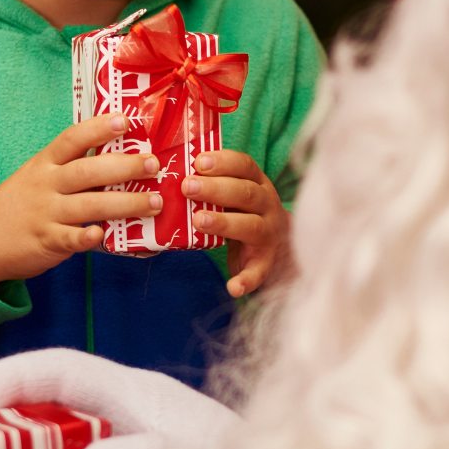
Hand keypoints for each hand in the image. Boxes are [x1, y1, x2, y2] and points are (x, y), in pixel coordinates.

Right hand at [0, 115, 163, 287]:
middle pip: (87, 171)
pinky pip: (70, 239)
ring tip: (154, 202)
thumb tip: (121, 155)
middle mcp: (46, 184)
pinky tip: (104, 234)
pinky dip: (87, 236)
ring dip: (125, 204)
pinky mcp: (47, 241)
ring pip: (89, 205)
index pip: (72, 139)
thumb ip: (73, 168)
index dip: (98, 128)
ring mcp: (46, 213)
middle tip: (153, 164)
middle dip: (124, 166)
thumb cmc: (23, 202)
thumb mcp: (40, 176)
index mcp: (45, 163)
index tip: (125, 120)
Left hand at [183, 150, 292, 296]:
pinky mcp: (266, 262)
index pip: (245, 165)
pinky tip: (232, 286)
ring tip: (198, 221)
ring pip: (250, 226)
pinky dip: (247, 280)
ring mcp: (269, 234)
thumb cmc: (243, 212)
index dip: (223, 162)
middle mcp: (267, 205)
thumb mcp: (235, 192)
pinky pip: (258, 272)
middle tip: (186, 187)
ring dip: (224, 223)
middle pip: (245, 193)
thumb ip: (211, 182)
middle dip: (215, 189)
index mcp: (258, 183)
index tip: (198, 162)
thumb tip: (169, 171)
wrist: (279, 245)